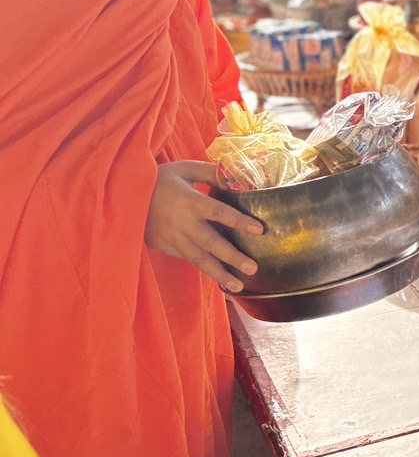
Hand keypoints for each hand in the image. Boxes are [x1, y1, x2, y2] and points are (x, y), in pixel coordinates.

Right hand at [146, 162, 263, 292]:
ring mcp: (172, 239)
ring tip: (238, 286)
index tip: (258, 229)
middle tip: (253, 268)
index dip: (238, 221)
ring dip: (219, 274)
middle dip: (232, 257)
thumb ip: (212, 173)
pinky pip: (188, 260)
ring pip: (198, 260)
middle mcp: (182, 223)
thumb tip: (239, 178)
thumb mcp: (185, 169)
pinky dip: (205, 269)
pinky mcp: (165, 248)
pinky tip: (221, 278)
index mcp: (189, 201)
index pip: (218, 212)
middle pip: (210, 243)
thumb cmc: (160, 180)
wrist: (123, 196)